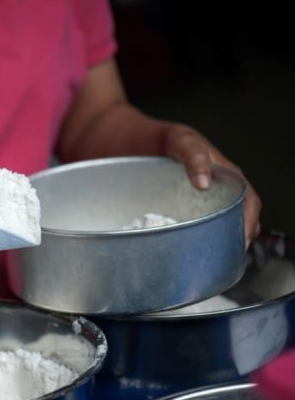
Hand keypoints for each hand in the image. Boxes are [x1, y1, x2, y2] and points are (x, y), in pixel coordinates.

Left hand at [164, 125, 260, 247]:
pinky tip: (193, 248)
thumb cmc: (172, 140)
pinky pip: (202, 225)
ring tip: (214, 258)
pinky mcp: (190, 207)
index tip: (243, 240)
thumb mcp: (183, 143)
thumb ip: (194, 158)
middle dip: (239, 238)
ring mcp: (206, 200)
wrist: (149, 142)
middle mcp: (221, 190)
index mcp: (229, 176)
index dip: (249, 221)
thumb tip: (203, 184)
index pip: (249, 202)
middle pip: (239, 218)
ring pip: (222, 223)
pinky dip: (203, 237)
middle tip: (228, 257)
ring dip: (222, 240)